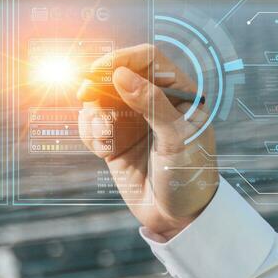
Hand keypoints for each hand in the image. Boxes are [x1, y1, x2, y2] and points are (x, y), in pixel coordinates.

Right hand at [77, 43, 218, 238]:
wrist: (180, 218)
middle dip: (99, 85)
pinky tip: (104, 152)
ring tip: (105, 141)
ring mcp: (133, 120)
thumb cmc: (191, 175)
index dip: (122, 59)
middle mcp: (154, 101)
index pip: (148, 59)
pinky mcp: (115, 140)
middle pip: (116, 74)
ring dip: (94, 116)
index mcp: (179, 92)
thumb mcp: (177, 138)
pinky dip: (90, 134)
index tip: (100, 71)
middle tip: (86, 95)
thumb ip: (151, 104)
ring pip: (99, 100)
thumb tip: (121, 75)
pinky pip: (91, 124)